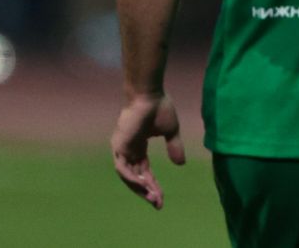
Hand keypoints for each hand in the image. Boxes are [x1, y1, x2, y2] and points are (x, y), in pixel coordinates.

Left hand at [111, 93, 185, 208]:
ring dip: (140, 189)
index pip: (144, 172)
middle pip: (136, 177)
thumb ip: (174, 147)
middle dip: (147, 192)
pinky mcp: (118, 146)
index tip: (162, 199)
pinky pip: (122, 169)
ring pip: (128, 176)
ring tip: (153, 198)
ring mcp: (121, 148)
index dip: (153, 185)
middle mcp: (128, 150)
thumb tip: (180, 164)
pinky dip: (132, 179)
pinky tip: (144, 186)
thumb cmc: (159, 107)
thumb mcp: (171, 131)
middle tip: (158, 204)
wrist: (149, 94)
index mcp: (139, 146)